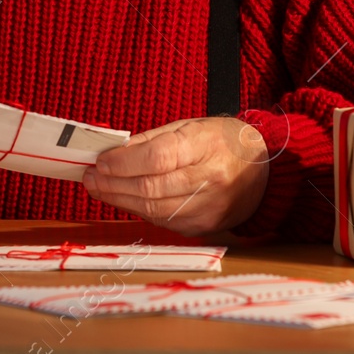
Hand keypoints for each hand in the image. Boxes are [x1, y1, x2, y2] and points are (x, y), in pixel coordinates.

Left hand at [82, 116, 268, 235]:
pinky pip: (162, 221)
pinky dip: (139, 210)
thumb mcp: (191, 127)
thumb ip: (151, 140)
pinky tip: (124, 199)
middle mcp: (211, 180)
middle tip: (90, 178)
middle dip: (113, 184)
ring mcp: (208, 208)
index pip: (159, 158)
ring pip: (152, 209)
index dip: (124, 162)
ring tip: (98, 188)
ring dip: (119, 200)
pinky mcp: (203, 227)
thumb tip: (112, 153)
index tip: (100, 161)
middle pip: (151, 188)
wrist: (263, 173)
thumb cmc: (222, 143)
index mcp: (207, 146)